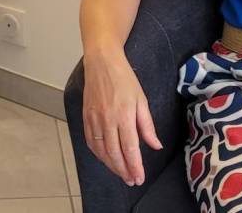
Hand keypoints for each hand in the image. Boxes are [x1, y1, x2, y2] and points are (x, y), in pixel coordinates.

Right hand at [82, 49, 162, 185]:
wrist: (102, 62)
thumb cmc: (125, 79)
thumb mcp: (142, 100)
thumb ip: (147, 126)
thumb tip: (155, 145)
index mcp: (124, 115)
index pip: (130, 149)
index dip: (135, 167)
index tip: (139, 178)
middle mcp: (107, 120)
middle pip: (114, 154)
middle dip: (123, 170)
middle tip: (131, 180)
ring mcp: (94, 119)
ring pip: (101, 151)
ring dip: (111, 165)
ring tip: (121, 173)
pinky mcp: (85, 117)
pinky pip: (90, 142)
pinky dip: (98, 154)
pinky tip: (105, 159)